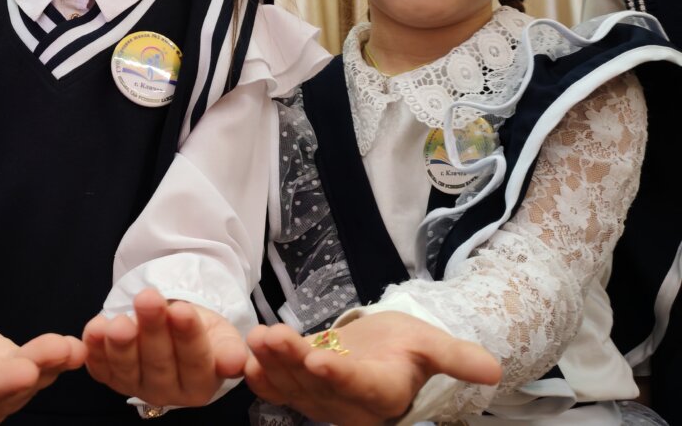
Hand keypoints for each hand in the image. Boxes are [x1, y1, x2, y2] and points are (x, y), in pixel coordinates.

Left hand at [82, 288, 246, 407]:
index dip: (188, 335)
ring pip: (127, 368)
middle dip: (152, 329)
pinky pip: (100, 367)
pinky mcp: (111, 378)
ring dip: (121, 344)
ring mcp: (136, 386)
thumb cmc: (202, 330)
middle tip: (148, 300)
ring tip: (120, 320)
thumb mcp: (222, 334)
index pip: (195, 361)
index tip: (183, 309)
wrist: (174, 325)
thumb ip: (229, 349)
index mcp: (200, 384)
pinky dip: (94, 348)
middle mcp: (168, 392)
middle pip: (159, 362)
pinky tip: (95, 328)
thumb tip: (235, 362)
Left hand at [244, 312, 500, 425]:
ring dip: (272, 363)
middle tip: (272, 336)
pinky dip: (262, 377)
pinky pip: (280, 390)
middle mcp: (351, 406)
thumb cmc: (408, 345)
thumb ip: (457, 358)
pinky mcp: (302, 394)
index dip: (339, 375)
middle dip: (292, 362)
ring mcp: (323, 402)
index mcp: (385, 394)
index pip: (360, 387)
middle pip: (318, 385)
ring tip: (256, 337)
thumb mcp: (433, 345)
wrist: (383, 350)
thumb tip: (494, 370)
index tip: (317, 359)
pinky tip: (248, 359)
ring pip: (294, 385)